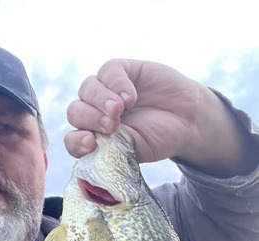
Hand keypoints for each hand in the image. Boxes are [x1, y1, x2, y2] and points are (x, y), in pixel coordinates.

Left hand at [64, 59, 257, 175]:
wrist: (188, 120)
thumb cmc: (159, 138)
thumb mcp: (136, 150)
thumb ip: (113, 149)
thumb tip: (91, 148)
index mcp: (94, 137)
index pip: (72, 139)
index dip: (76, 141)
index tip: (90, 143)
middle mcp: (95, 113)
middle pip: (75, 111)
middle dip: (89, 118)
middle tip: (112, 125)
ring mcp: (106, 90)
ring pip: (87, 88)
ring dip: (100, 99)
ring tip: (120, 108)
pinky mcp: (121, 70)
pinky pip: (108, 71)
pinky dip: (116, 82)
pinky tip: (130, 96)